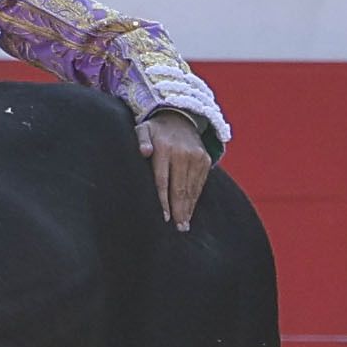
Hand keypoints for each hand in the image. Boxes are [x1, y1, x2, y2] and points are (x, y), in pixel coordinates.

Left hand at [136, 109, 209, 230]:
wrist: (180, 118)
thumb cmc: (155, 131)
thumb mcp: (143, 130)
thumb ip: (141, 140)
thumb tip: (144, 152)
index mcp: (165, 149)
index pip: (163, 180)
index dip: (163, 200)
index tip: (164, 217)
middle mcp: (183, 154)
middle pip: (179, 188)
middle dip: (179, 210)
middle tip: (178, 228)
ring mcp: (196, 157)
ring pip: (191, 188)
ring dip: (188, 208)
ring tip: (184, 225)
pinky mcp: (205, 160)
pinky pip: (199, 183)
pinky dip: (195, 198)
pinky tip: (190, 211)